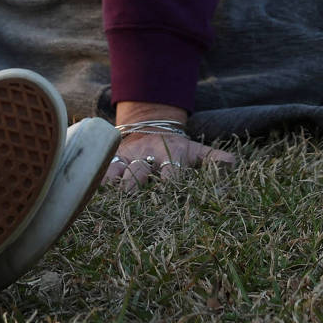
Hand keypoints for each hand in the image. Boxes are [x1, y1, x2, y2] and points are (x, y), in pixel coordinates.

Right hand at [106, 100, 236, 189]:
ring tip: (106, 194)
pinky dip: (97, 179)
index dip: (171, 179)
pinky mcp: (113, 161)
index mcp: (171, 156)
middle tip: (131, 195)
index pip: (172, 169)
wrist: (150, 127)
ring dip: (112, 180)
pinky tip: (90, 191)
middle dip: (136, 182)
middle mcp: (148, 157)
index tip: (169, 188)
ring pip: (119, 168)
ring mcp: (129, 158)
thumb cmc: (177, 149)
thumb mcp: (196, 151)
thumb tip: (233, 162)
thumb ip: (213, 158)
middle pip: (142, 170)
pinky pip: (103, 169)